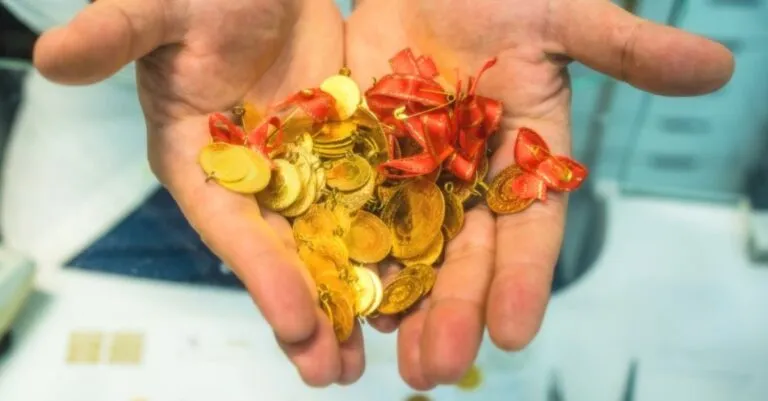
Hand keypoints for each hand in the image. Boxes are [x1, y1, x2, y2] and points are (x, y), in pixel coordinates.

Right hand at [34, 0, 358, 385]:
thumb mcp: (160, 10)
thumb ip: (116, 36)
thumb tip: (51, 59)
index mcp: (198, 160)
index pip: (230, 226)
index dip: (262, 274)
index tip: (298, 321)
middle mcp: (251, 178)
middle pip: (281, 252)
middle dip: (309, 311)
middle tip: (335, 373)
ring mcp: (300, 169)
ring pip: (328, 239)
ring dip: (352, 293)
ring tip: (379, 351)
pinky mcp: (341, 151)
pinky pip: (367, 200)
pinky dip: (387, 239)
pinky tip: (415, 279)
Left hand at [346, 0, 733, 389]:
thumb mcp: (561, 17)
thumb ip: (623, 48)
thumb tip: (717, 65)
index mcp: (526, 156)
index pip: (531, 229)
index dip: (525, 280)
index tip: (515, 332)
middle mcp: (472, 177)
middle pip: (464, 254)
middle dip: (453, 311)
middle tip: (437, 368)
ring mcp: (416, 172)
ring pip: (410, 247)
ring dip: (400, 302)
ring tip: (391, 356)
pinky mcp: (367, 156)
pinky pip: (358, 210)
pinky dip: (352, 250)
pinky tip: (343, 293)